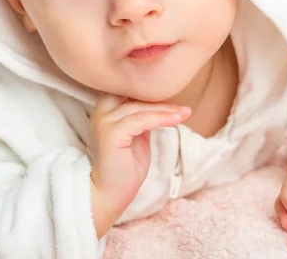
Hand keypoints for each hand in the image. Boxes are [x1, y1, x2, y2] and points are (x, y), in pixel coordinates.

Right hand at [88, 93, 190, 237]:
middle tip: (182, 107)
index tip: (174, 98)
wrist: (108, 195)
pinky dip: (161, 118)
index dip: (150, 92)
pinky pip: (141, 120)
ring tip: (184, 113)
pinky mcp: (111, 134)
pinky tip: (176, 120)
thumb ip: (142, 120)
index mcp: (106, 112)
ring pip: (139, 106)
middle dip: (159, 97)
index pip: (128, 91)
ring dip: (165, 109)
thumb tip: (161, 106)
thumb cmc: (122, 170)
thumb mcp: (136, 138)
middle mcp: (101, 113)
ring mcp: (104, 122)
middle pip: (132, 94)